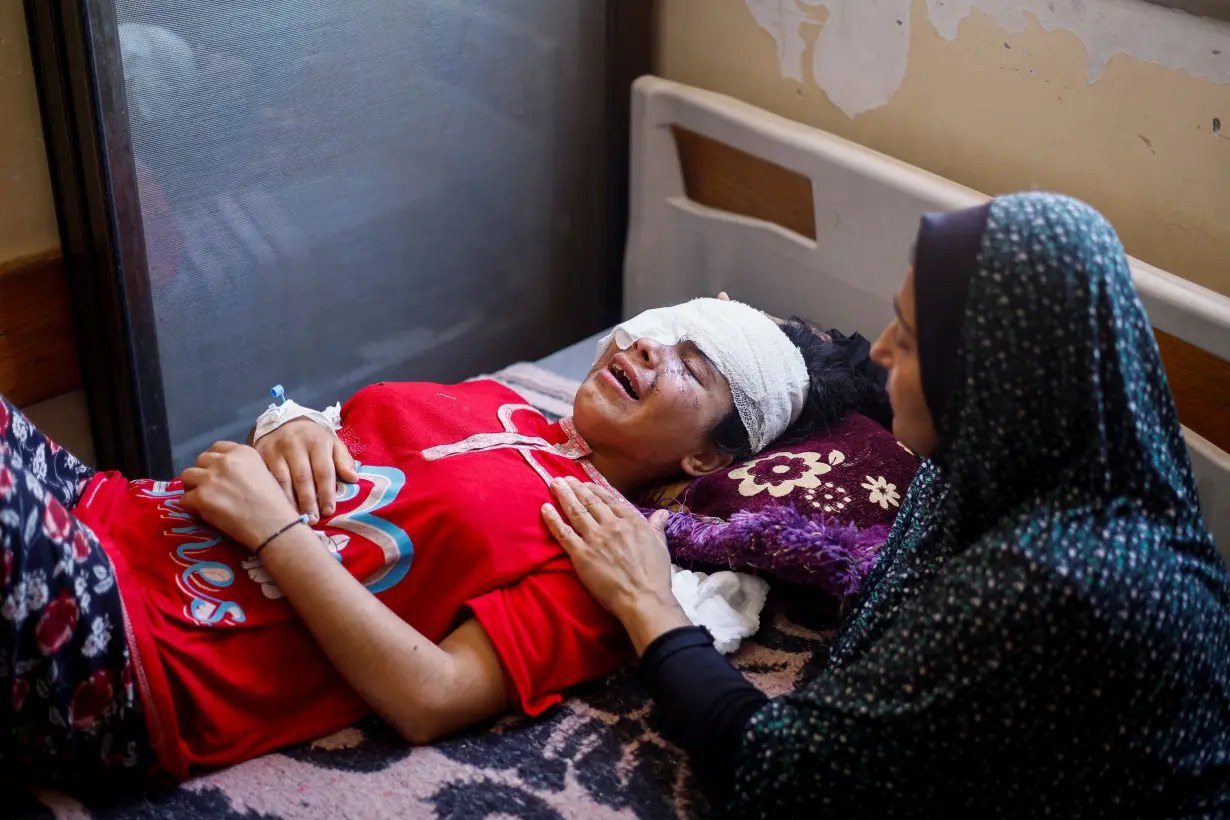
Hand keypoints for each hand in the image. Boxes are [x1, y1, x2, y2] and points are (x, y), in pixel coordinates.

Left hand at [181, 442, 302, 551]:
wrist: (274, 525)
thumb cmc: (275, 504)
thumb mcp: (263, 473)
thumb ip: (243, 467)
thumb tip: (226, 473)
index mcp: (242, 452)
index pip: (217, 447)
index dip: (214, 461)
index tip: (218, 473)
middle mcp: (225, 460)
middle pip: (200, 460)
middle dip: (202, 473)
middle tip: (210, 488)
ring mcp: (211, 478)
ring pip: (186, 476)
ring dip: (193, 487)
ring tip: (203, 500)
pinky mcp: (201, 497)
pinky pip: (184, 499)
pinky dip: (191, 508)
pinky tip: (204, 513)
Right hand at [254, 418, 357, 522]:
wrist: (284, 422)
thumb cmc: (313, 439)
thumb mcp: (332, 443)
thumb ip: (343, 460)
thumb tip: (353, 479)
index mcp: (316, 441)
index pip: (323, 471)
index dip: (326, 493)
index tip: (329, 511)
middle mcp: (294, 444)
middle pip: (302, 478)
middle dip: (308, 501)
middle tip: (312, 520)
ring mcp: (275, 450)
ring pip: (282, 480)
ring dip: (290, 502)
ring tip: (296, 519)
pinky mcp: (259, 455)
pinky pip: (266, 478)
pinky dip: (274, 494)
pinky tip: (279, 507)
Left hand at [541, 477, 690, 654]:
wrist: (642, 597)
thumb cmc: (654, 575)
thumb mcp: (660, 545)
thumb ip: (656, 526)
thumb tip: (663, 513)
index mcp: (630, 521)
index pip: (609, 500)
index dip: (594, 490)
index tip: (585, 483)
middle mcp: (611, 525)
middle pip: (589, 502)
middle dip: (575, 488)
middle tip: (564, 478)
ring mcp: (594, 538)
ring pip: (575, 511)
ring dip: (563, 495)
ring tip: (554, 484)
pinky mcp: (581, 554)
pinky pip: (564, 533)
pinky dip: (553, 519)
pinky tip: (545, 508)